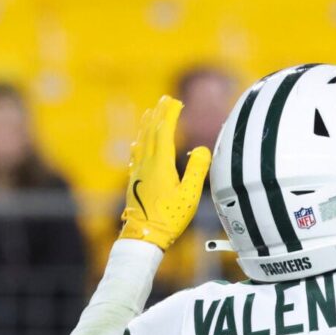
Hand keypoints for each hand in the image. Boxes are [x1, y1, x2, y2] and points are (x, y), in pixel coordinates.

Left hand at [120, 95, 211, 249]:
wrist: (144, 235)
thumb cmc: (170, 217)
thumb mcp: (190, 195)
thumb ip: (197, 170)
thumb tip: (201, 148)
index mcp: (161, 164)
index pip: (164, 131)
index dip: (170, 115)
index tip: (176, 102)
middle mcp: (146, 163)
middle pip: (151, 132)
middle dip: (158, 114)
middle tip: (165, 99)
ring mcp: (138, 171)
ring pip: (141, 141)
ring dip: (147, 125)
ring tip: (150, 112)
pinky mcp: (134, 180)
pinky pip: (136, 154)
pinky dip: (139, 142)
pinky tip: (137, 142)